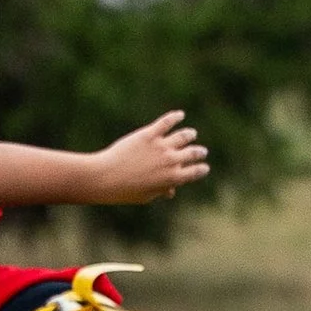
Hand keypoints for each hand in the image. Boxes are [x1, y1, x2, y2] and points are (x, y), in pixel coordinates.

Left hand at [86, 112, 209, 206]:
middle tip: (202, 151)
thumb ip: (161, 190)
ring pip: (183, 136)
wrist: (106, 177)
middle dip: (199, 152)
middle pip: (193, 153)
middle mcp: (171, 161)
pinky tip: (180, 115)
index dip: (201, 169)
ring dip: (190, 135)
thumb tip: (170, 191)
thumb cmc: (124, 191)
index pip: (195, 172)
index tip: (204, 168)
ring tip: (191, 134)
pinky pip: (166, 122)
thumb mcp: (146, 195)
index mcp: (173, 178)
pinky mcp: (149, 135)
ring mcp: (161, 146)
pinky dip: (175, 117)